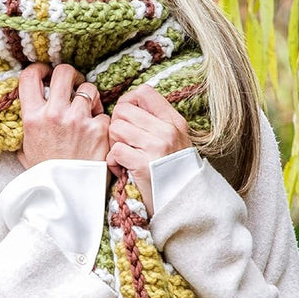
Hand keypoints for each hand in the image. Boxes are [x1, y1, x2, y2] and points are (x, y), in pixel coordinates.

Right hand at [17, 63, 109, 166]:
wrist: (65, 197)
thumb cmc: (45, 175)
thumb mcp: (26, 149)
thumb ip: (28, 128)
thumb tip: (28, 113)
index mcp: (32, 117)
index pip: (30, 76)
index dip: (39, 68)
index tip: (45, 73)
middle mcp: (54, 114)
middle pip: (64, 72)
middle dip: (70, 75)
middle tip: (73, 85)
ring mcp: (79, 120)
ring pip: (89, 88)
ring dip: (89, 96)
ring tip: (88, 111)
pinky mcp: (100, 129)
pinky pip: (104, 112)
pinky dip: (102, 120)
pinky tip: (98, 133)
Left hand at [107, 85, 190, 212]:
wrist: (185, 205)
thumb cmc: (174, 173)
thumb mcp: (176, 141)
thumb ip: (157, 123)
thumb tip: (130, 106)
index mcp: (174, 121)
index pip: (144, 92)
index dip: (128, 102)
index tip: (127, 118)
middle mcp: (167, 131)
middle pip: (123, 110)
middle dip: (116, 125)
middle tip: (122, 142)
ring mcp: (156, 147)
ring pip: (116, 128)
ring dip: (113, 144)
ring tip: (122, 156)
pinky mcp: (143, 165)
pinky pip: (114, 151)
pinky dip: (113, 162)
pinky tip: (122, 170)